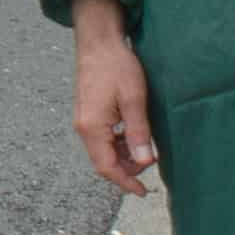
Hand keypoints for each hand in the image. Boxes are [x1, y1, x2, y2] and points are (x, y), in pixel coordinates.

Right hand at [70, 0, 157, 193]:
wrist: (99, 42)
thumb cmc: (117, 66)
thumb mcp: (134, 100)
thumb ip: (139, 133)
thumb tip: (145, 162)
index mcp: (92, 127)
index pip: (107, 167)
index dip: (125, 182)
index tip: (142, 192)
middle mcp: (84, 127)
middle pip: (103, 161)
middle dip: (126, 170)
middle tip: (151, 165)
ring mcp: (84, 120)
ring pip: (103, 151)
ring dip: (123, 157)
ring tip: (145, 151)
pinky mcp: (89, 113)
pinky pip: (102, 138)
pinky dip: (118, 145)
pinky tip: (133, 137)